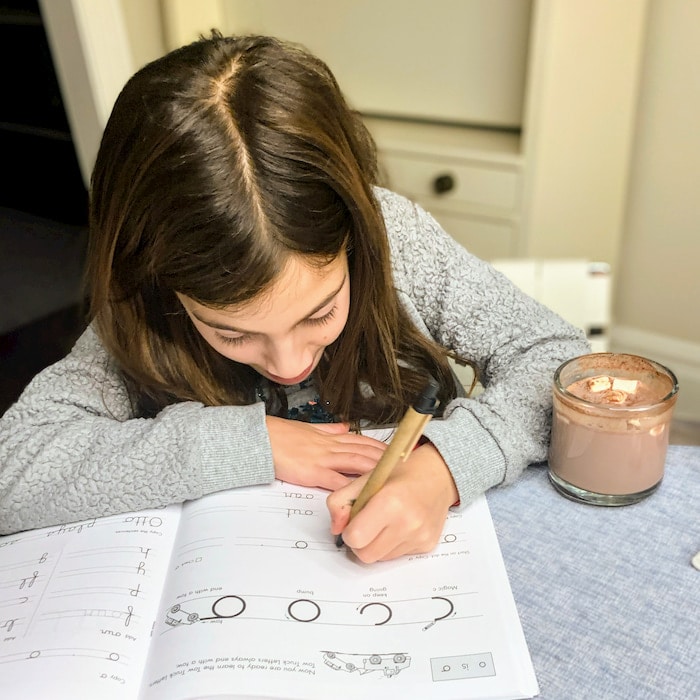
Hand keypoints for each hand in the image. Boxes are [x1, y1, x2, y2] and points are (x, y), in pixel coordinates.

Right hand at [266, 416, 386, 490]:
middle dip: (385, 459)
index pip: (361, 440)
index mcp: (329, 437)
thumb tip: (344, 426)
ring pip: (356, 463)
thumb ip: (328, 429)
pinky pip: (337, 481)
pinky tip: (363, 494)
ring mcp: (323, 459)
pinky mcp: (313, 473)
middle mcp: (330, 446)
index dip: (380, 446)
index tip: (396, 450)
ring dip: (375, 471)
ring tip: (393, 478)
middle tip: (404, 466)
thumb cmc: (279, 435)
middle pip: (364, 452)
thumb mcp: (307, 427)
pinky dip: (351, 488)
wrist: (260, 438)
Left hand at [327, 442, 458, 562]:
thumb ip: (341, 501)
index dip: (349, 530)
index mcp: (389, 502)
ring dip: (376, 545)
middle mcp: (407, 523)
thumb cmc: (401, 473)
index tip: (354, 520)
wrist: (438, 474)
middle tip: (365, 524)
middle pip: (366, 555)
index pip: (355, 537)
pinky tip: (399, 525)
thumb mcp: (365, 478)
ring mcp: (419, 536)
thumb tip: (336, 528)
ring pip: (381, 558)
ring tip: (384, 522)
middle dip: (360, 543)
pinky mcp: (427, 545)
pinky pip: (398, 556)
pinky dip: (392, 545)